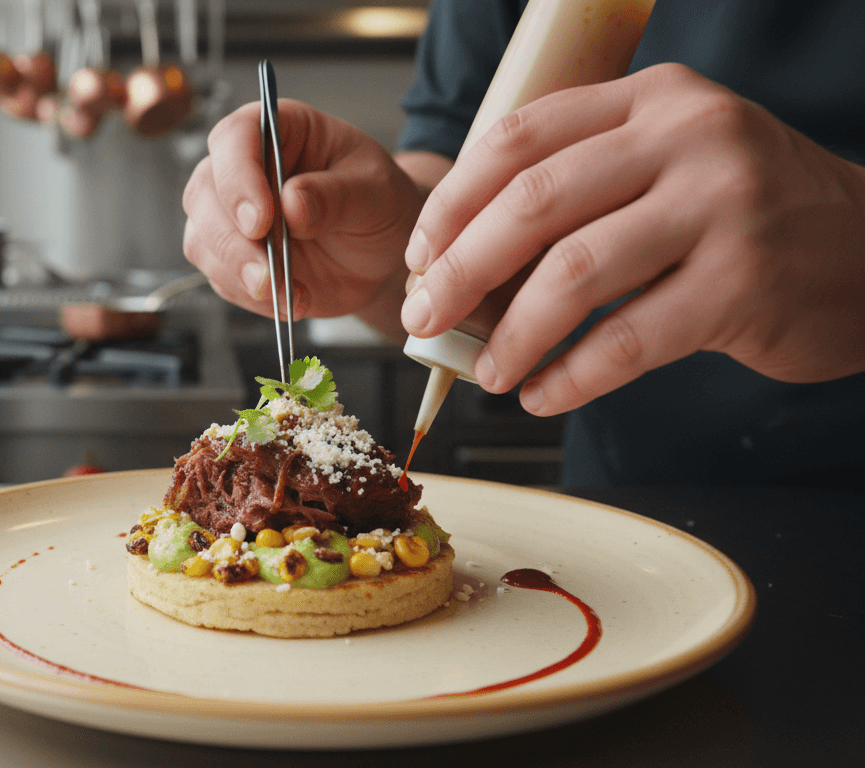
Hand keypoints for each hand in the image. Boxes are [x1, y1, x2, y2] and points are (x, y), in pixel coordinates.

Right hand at [183, 99, 428, 336]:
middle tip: (267, 274)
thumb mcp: (376, 192)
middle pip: (205, 193)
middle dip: (232, 240)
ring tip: (288, 293)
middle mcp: (243, 168)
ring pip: (202, 239)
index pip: (235, 138)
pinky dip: (250, 296)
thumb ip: (337, 195)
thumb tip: (292, 204)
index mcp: (278, 131)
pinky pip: (220, 278)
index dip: (238, 178)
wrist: (379, 253)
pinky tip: (291, 299)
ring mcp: (230, 214)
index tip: (261, 220)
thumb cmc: (378, 204)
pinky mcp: (231, 257)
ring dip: (238, 274)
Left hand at [402, 62, 864, 415]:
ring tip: (489, 373)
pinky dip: (571, 376)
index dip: (454, 200)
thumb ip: (583, 186)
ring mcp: (722, 207)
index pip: (521, 137)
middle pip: (534, 202)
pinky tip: (544, 394)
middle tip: (425, 317)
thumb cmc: (746, 214)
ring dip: (512, 335)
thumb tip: (462, 263)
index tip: (419, 253)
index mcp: (652, 99)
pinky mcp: (743, 284)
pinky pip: (626, 340)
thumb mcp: (671, 162)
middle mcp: (688, 138)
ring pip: (574, 274)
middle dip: (460, 269)